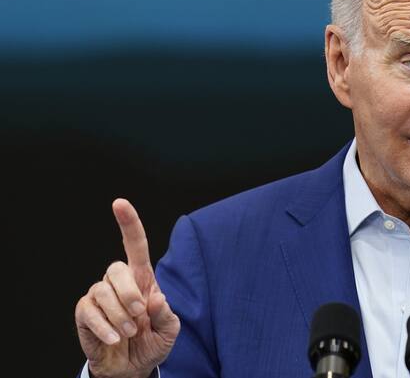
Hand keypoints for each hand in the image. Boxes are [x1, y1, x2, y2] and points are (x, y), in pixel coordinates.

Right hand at [75, 199, 179, 377]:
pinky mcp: (85, 312)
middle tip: (139, 316)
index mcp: (142, 279)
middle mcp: (119, 282)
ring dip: (120, 316)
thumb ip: (165, 314)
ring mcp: (99, 296)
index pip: (135, 246)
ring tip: (129, 333)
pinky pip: (90, 312)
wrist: (131, 367)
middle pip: (117, 269)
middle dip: (130, 294)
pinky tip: (115, 338)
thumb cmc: (151, 342)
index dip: (128, 223)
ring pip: (103, 292)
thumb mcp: (169, 330)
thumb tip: (155, 298)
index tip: (120, 203)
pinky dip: (105, 328)